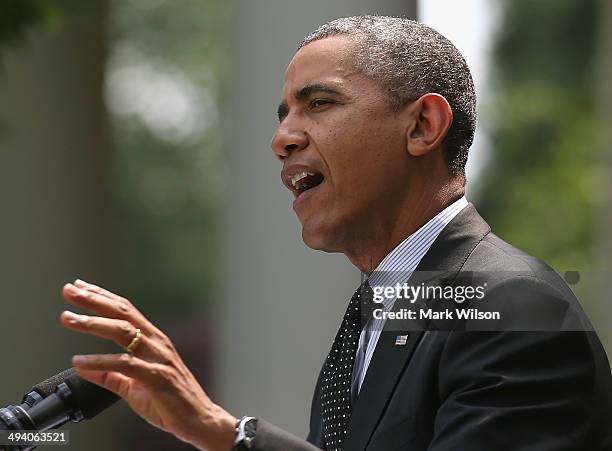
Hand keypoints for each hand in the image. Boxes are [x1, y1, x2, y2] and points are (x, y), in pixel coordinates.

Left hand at [60, 279, 235, 450]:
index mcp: (153, 340)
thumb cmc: (171, 402)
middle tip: (70, 290)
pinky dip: (100, 362)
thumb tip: (84, 368)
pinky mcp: (158, 376)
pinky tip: (80, 362)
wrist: (199, 420)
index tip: (80, 287)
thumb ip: (111, 376)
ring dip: (93, 323)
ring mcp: (158, 358)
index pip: (125, 311)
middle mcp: (157, 343)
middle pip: (123, 313)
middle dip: (94, 300)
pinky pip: (125, 365)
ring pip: (123, 331)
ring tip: (69, 319)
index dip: (102, 297)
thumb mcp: (134, 387)